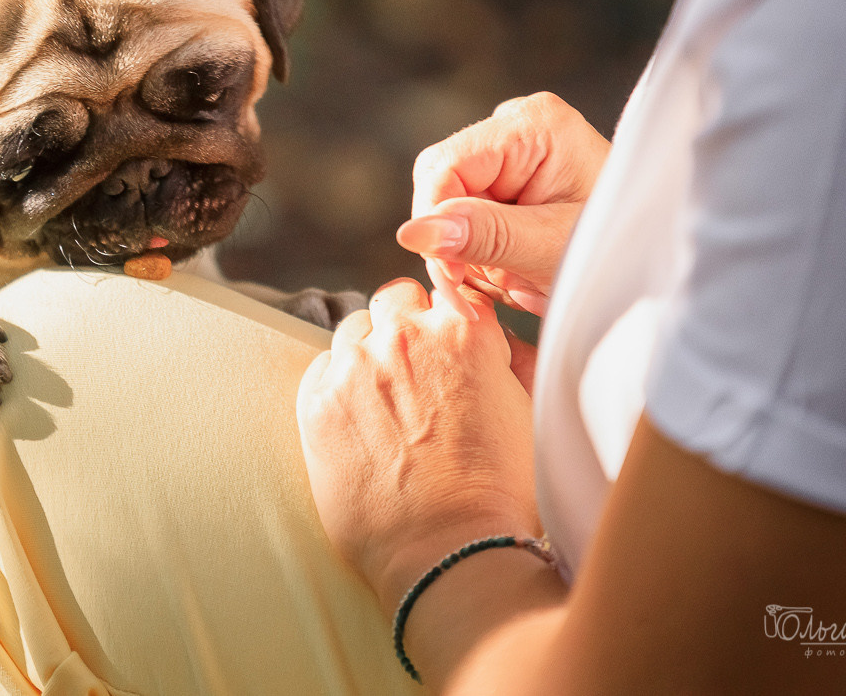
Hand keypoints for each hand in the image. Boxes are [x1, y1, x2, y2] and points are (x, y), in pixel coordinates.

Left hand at [296, 277, 537, 602]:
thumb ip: (508, 360)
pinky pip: (321, 368)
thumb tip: (497, 337)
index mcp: (465, 331)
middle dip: (404, 327)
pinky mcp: (317, 400)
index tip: (444, 347)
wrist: (449, 553)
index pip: (445, 291)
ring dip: (368, 355)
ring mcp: (356, 366)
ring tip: (385, 406)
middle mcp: (406, 337)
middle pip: (395, 301)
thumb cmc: (500, 494)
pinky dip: (336, 386)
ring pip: (354, 331)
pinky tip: (357, 424)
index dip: (445, 320)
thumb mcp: (529, 413)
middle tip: (414, 375)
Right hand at [396, 92, 608, 314]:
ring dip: (467, 259)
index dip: (434, 224)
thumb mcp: (552, 250)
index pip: (444, 167)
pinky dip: (477, 258)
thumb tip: (412, 233)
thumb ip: (484, 236)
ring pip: (445, 209)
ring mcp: (509, 153)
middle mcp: (515, 127)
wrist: (657, 272)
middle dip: (453, 246)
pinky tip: (508, 278)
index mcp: (534, 124)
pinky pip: (463, 219)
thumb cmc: (622, 256)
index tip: (451, 280)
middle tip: (482, 299)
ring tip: (510, 290)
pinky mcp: (505, 181)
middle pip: (440, 186)